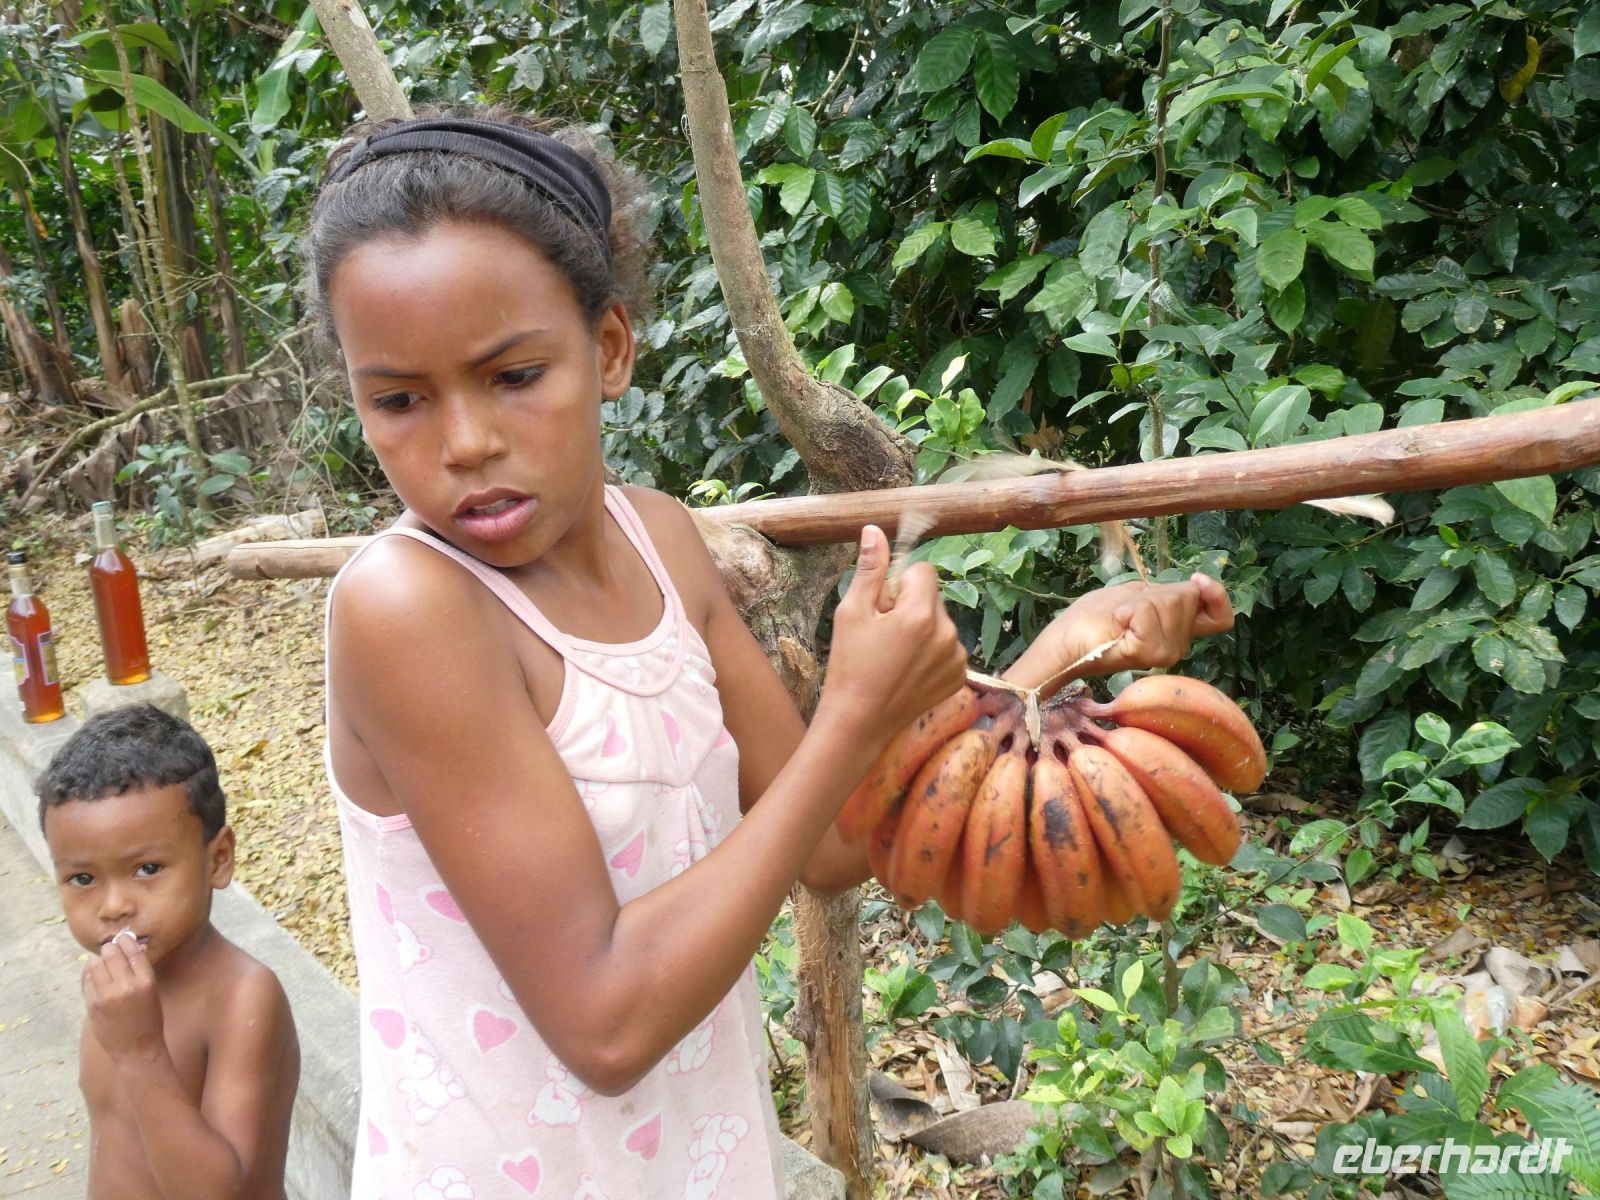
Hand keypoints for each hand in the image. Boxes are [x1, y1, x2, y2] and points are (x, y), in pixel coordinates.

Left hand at [83, 935, 164, 1060]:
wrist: (136, 1049)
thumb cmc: (149, 1019)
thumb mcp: (152, 992)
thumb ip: (141, 970)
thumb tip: (134, 946)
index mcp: (146, 982)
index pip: (132, 951)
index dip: (126, 941)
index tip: (123, 938)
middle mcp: (126, 987)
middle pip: (111, 954)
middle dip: (110, 948)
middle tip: (110, 948)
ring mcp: (106, 997)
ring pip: (95, 965)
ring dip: (98, 961)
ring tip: (102, 963)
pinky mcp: (92, 1005)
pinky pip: (87, 981)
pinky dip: (90, 975)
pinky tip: (96, 976)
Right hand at [818, 524, 967, 748]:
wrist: (859, 723)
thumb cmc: (849, 666)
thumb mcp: (851, 613)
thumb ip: (870, 570)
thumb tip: (874, 530)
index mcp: (921, 614)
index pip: (923, 571)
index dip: (899, 583)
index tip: (881, 605)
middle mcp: (947, 633)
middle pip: (932, 597)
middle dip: (910, 606)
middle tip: (882, 633)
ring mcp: (956, 658)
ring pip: (940, 623)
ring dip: (922, 630)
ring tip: (893, 655)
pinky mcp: (959, 677)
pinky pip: (947, 648)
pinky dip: (931, 653)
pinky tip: (906, 670)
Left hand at [1010, 575, 1234, 692]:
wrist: (1065, 640)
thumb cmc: (1095, 617)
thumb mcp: (1138, 596)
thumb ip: (1168, 593)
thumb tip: (1197, 585)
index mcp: (1177, 633)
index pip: (1221, 618)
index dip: (1217, 595)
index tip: (1197, 581)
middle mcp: (1177, 647)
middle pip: (1187, 596)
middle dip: (1154, 591)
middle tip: (1126, 610)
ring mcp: (1165, 654)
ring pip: (1168, 601)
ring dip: (1138, 600)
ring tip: (1120, 619)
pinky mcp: (1147, 654)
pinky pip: (1147, 612)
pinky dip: (1128, 609)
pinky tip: (1116, 624)